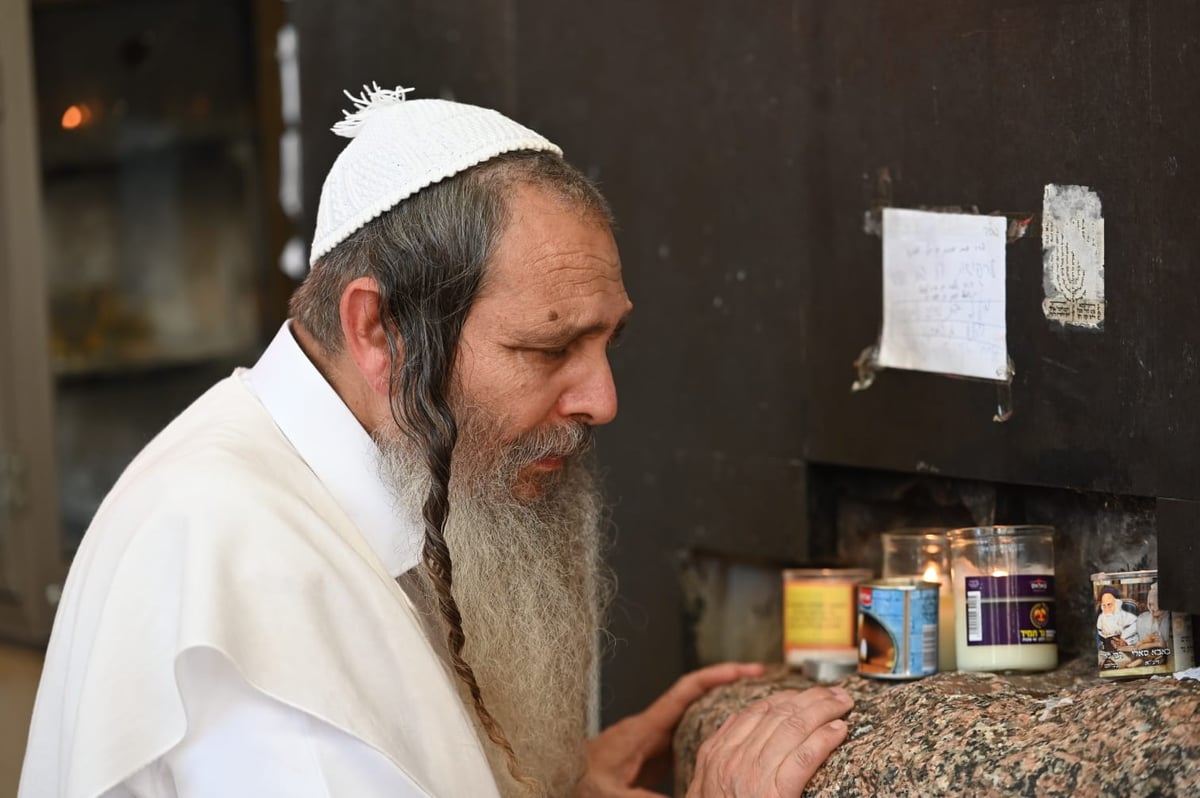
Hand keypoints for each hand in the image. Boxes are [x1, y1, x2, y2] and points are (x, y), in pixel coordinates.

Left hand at [579, 662, 765, 796]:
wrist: (559, 779)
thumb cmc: (576, 779)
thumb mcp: (612, 793)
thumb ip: (645, 797)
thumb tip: (689, 797)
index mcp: (644, 728)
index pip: (686, 691)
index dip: (717, 675)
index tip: (746, 669)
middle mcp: (651, 728)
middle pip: (697, 698)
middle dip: (729, 687)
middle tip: (763, 687)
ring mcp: (652, 741)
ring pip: (694, 717)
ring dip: (721, 711)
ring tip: (754, 712)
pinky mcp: (651, 757)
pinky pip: (686, 738)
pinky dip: (709, 736)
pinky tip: (726, 747)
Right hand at [686, 686, 852, 796]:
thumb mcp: (704, 784)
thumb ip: (718, 751)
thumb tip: (735, 719)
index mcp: (717, 755)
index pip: (756, 712)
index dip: (786, 698)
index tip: (806, 694)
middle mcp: (734, 761)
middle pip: (778, 714)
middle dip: (810, 698)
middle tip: (835, 694)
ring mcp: (754, 777)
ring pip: (793, 728)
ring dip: (823, 711)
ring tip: (843, 705)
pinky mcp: (776, 795)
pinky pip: (804, 757)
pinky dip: (824, 739)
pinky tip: (839, 730)